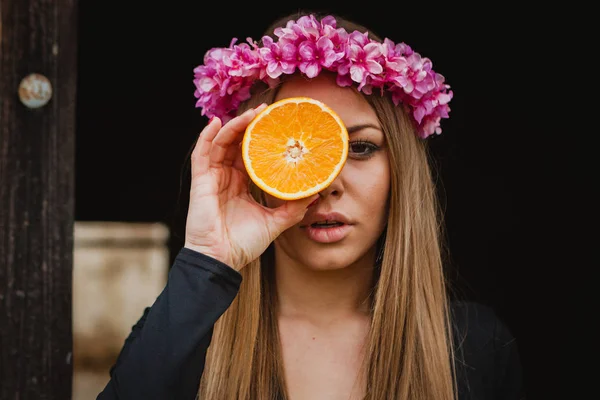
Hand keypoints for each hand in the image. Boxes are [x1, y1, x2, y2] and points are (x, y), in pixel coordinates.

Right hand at [184, 105, 317, 270]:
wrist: (222, 260)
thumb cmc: (244, 244)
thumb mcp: (275, 222)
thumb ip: (294, 208)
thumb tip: (316, 193)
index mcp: (241, 184)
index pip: (250, 154)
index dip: (260, 138)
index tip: (276, 125)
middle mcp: (226, 177)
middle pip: (236, 143)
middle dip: (249, 125)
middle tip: (266, 112)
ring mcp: (212, 178)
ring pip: (221, 143)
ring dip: (234, 126)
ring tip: (250, 114)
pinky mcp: (201, 182)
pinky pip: (201, 154)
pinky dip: (207, 136)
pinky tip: (216, 122)